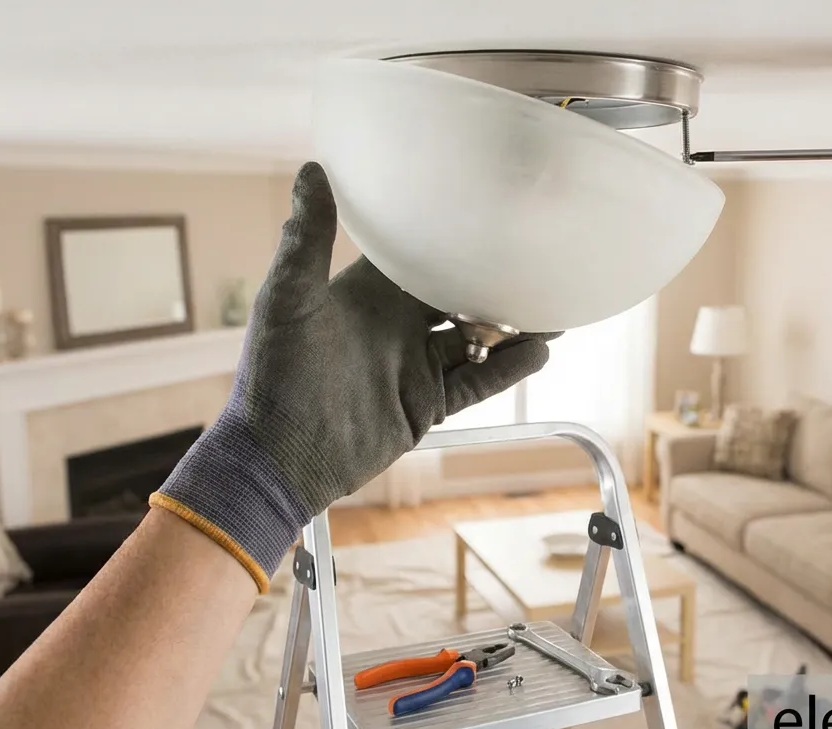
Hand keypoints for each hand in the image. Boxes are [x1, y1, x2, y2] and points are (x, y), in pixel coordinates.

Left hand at [151, 163, 554, 590]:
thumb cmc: (274, 373)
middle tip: (540, 258)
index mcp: (366, 292)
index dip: (452, 236)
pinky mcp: (426, 404)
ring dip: (513, 323)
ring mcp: (414, 366)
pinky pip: (476, 381)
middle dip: (495, 279)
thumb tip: (313, 168)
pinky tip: (539, 352)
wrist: (280, 457)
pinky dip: (508, 368)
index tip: (490, 211)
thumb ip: (308, 238)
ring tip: (557, 307)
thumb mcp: (288, 298)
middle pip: (457, 293)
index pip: (419, 255)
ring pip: (476, 337)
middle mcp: (396, 324)